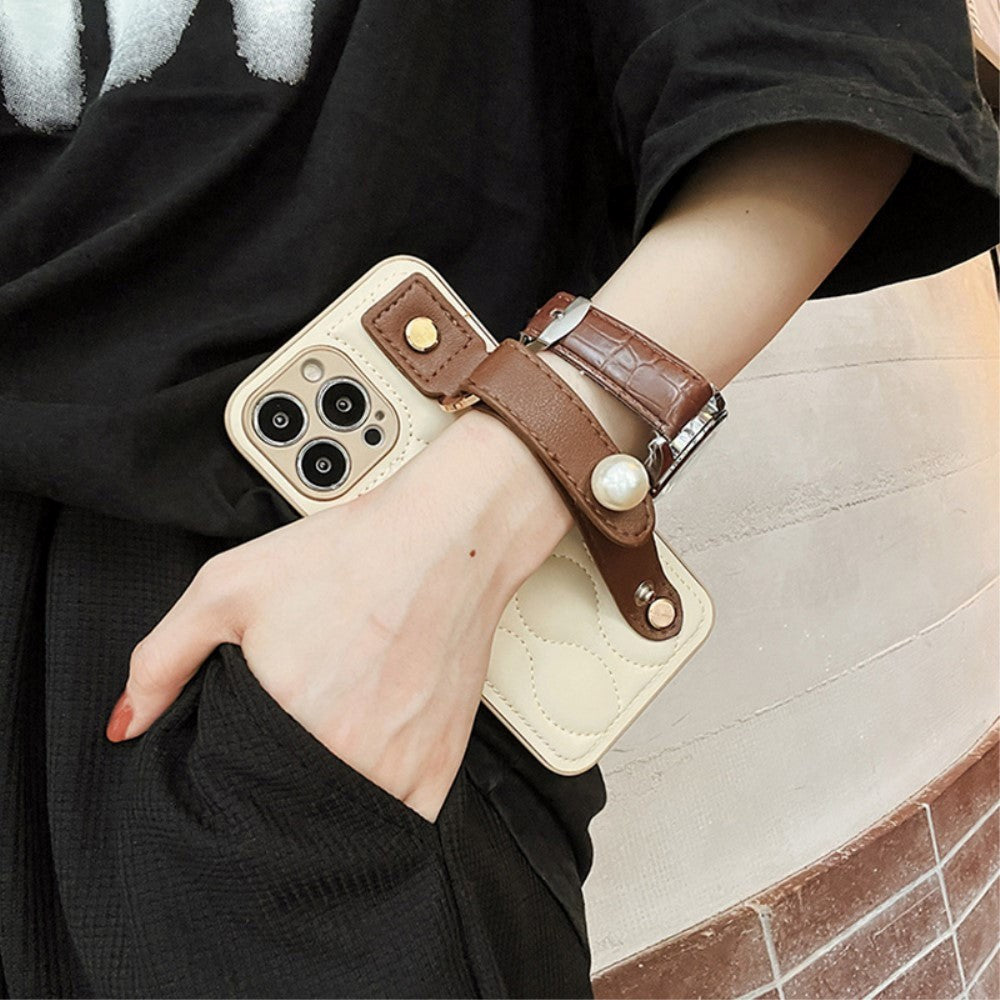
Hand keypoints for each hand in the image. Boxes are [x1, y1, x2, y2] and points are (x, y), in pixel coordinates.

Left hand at [104, 409, 571, 822]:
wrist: (446, 540)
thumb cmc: (346, 556)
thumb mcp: (228, 586)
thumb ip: (162, 658)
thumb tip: (125, 724)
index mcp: (284, 719)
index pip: (231, 790)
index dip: (228, 771)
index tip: (245, 739)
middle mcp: (345, 755)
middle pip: (287, 810)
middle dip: (275, 785)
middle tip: (292, 726)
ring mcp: (398, 768)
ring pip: (342, 821)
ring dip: (328, 798)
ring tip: (335, 732)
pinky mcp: (441, 766)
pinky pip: (400, 820)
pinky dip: (379, 803)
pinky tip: (371, 759)